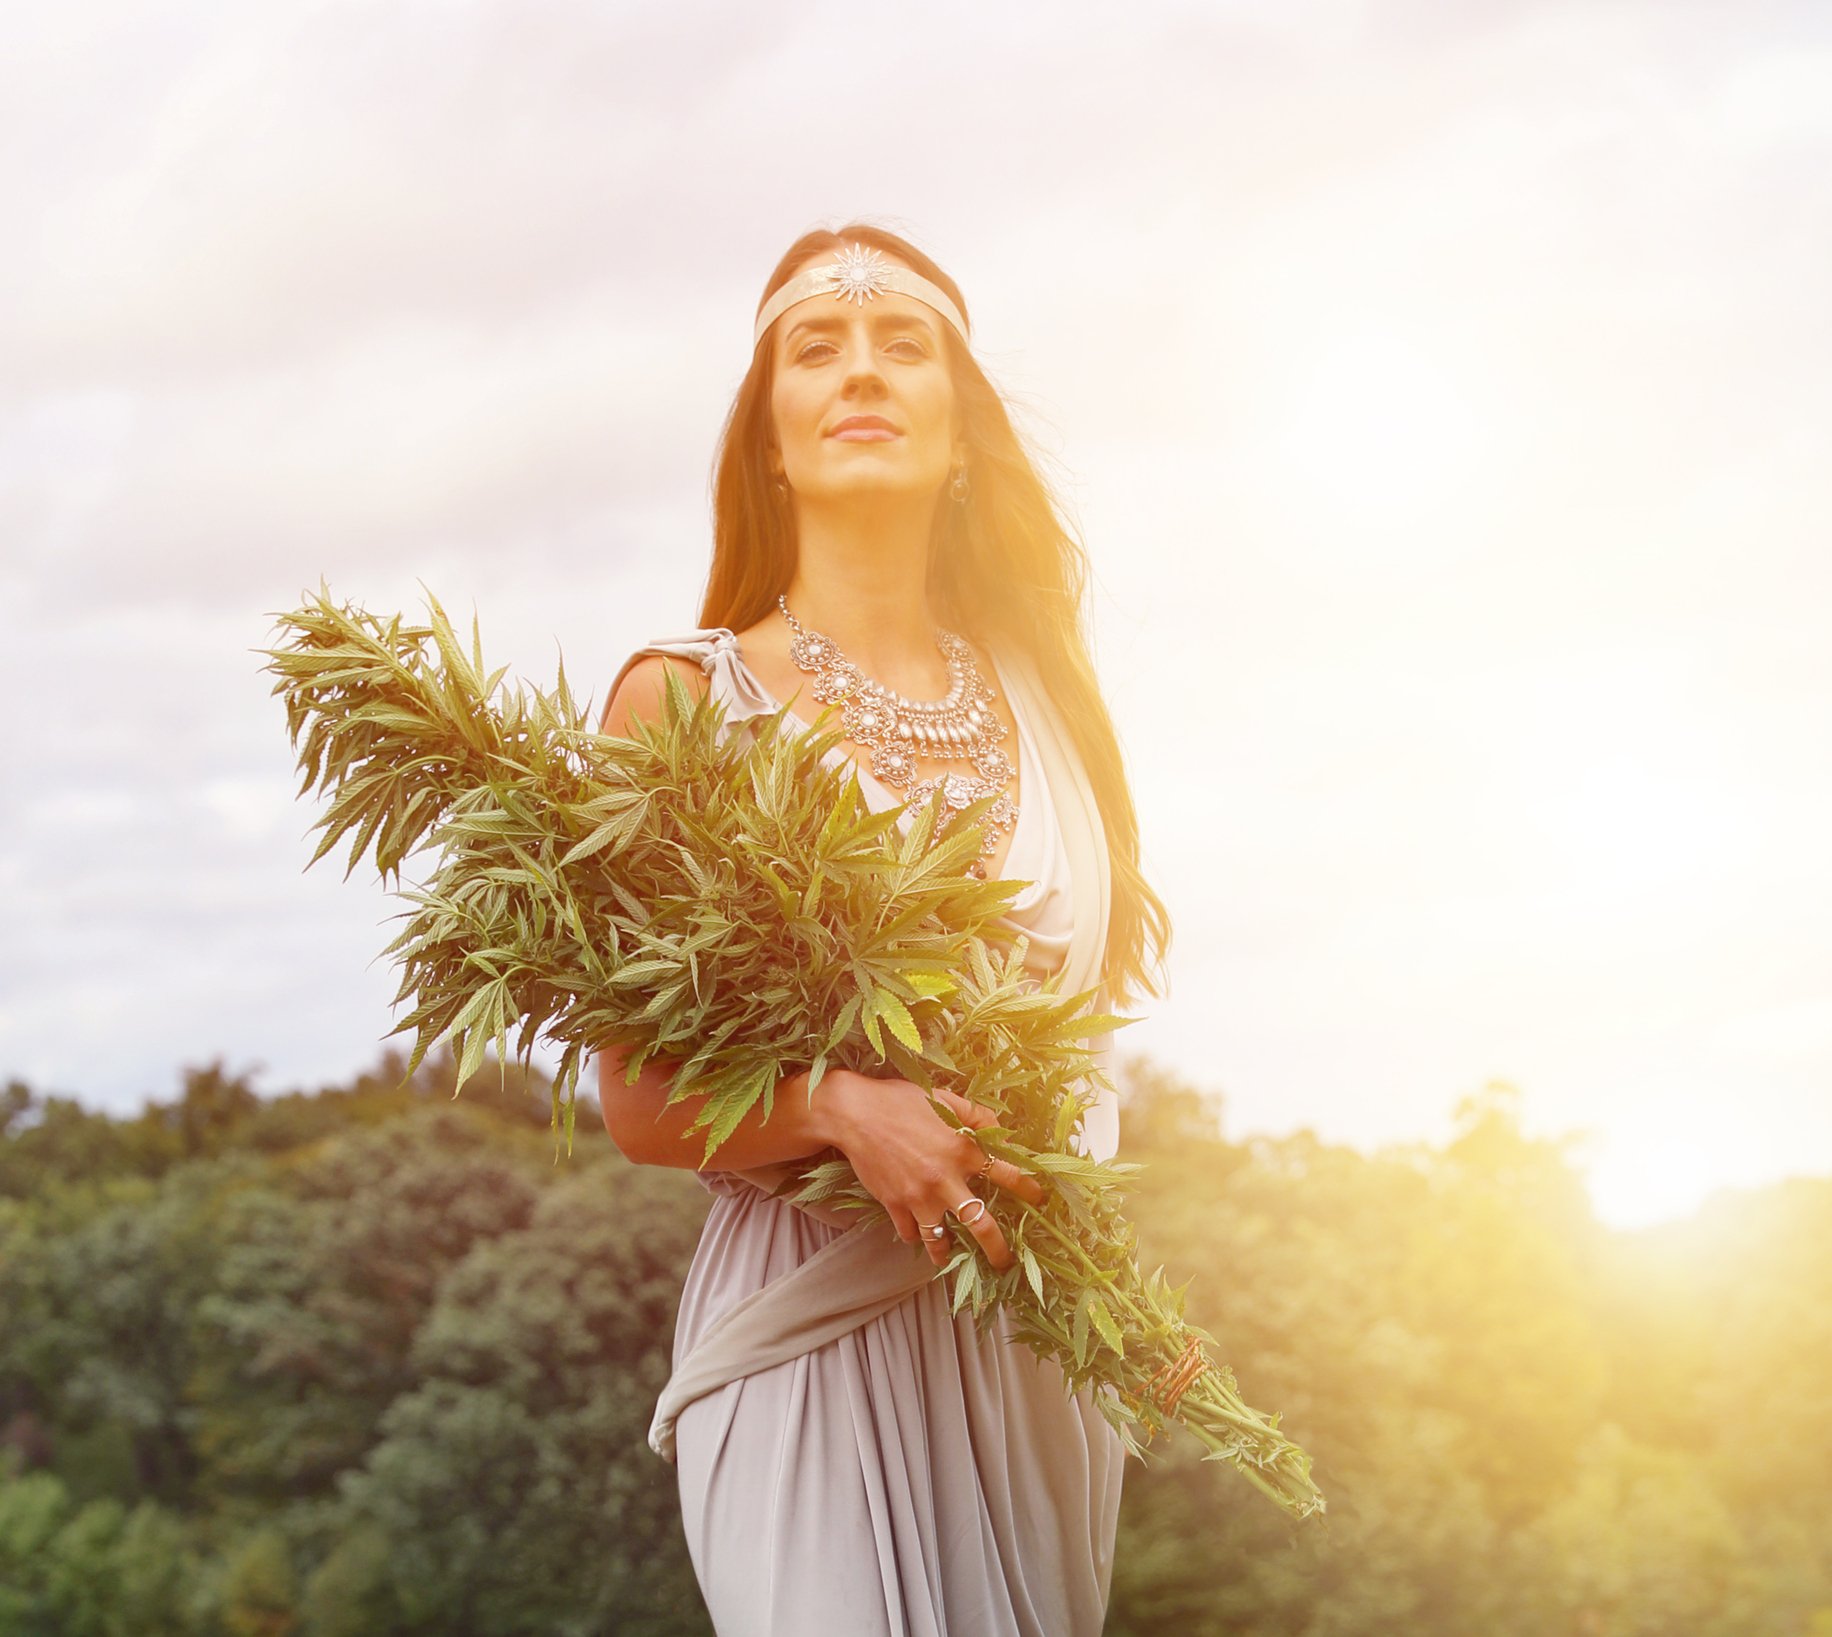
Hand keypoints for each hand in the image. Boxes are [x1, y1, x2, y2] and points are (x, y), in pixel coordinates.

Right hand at [824, 1072, 1046, 1270]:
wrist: (853, 1114)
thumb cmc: (899, 1100)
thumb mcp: (943, 1098)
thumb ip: (975, 1115)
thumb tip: (1000, 1131)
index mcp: (962, 1149)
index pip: (1006, 1174)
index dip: (1027, 1188)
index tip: (1038, 1198)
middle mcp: (945, 1179)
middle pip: (981, 1225)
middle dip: (997, 1249)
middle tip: (1004, 1262)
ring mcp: (918, 1197)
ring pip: (941, 1239)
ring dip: (947, 1252)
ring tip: (950, 1258)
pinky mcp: (894, 1205)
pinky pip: (911, 1233)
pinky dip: (916, 1235)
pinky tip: (918, 1231)